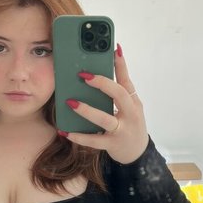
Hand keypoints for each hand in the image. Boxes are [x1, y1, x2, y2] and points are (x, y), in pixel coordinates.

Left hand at [60, 44, 148, 163]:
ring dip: (87, 110)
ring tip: (71, 102)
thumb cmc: (129, 124)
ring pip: (104, 119)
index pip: (127, 80)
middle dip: (102, 83)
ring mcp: (122, 130)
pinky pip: (94, 140)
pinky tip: (65, 131)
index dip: (121, 64)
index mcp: (133, 102)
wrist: (137, 153)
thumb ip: (117, 92)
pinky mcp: (112, 144)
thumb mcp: (129, 107)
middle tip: (84, 76)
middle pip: (119, 95)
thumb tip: (99, 73)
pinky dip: (79, 136)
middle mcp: (130, 114)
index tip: (113, 48)